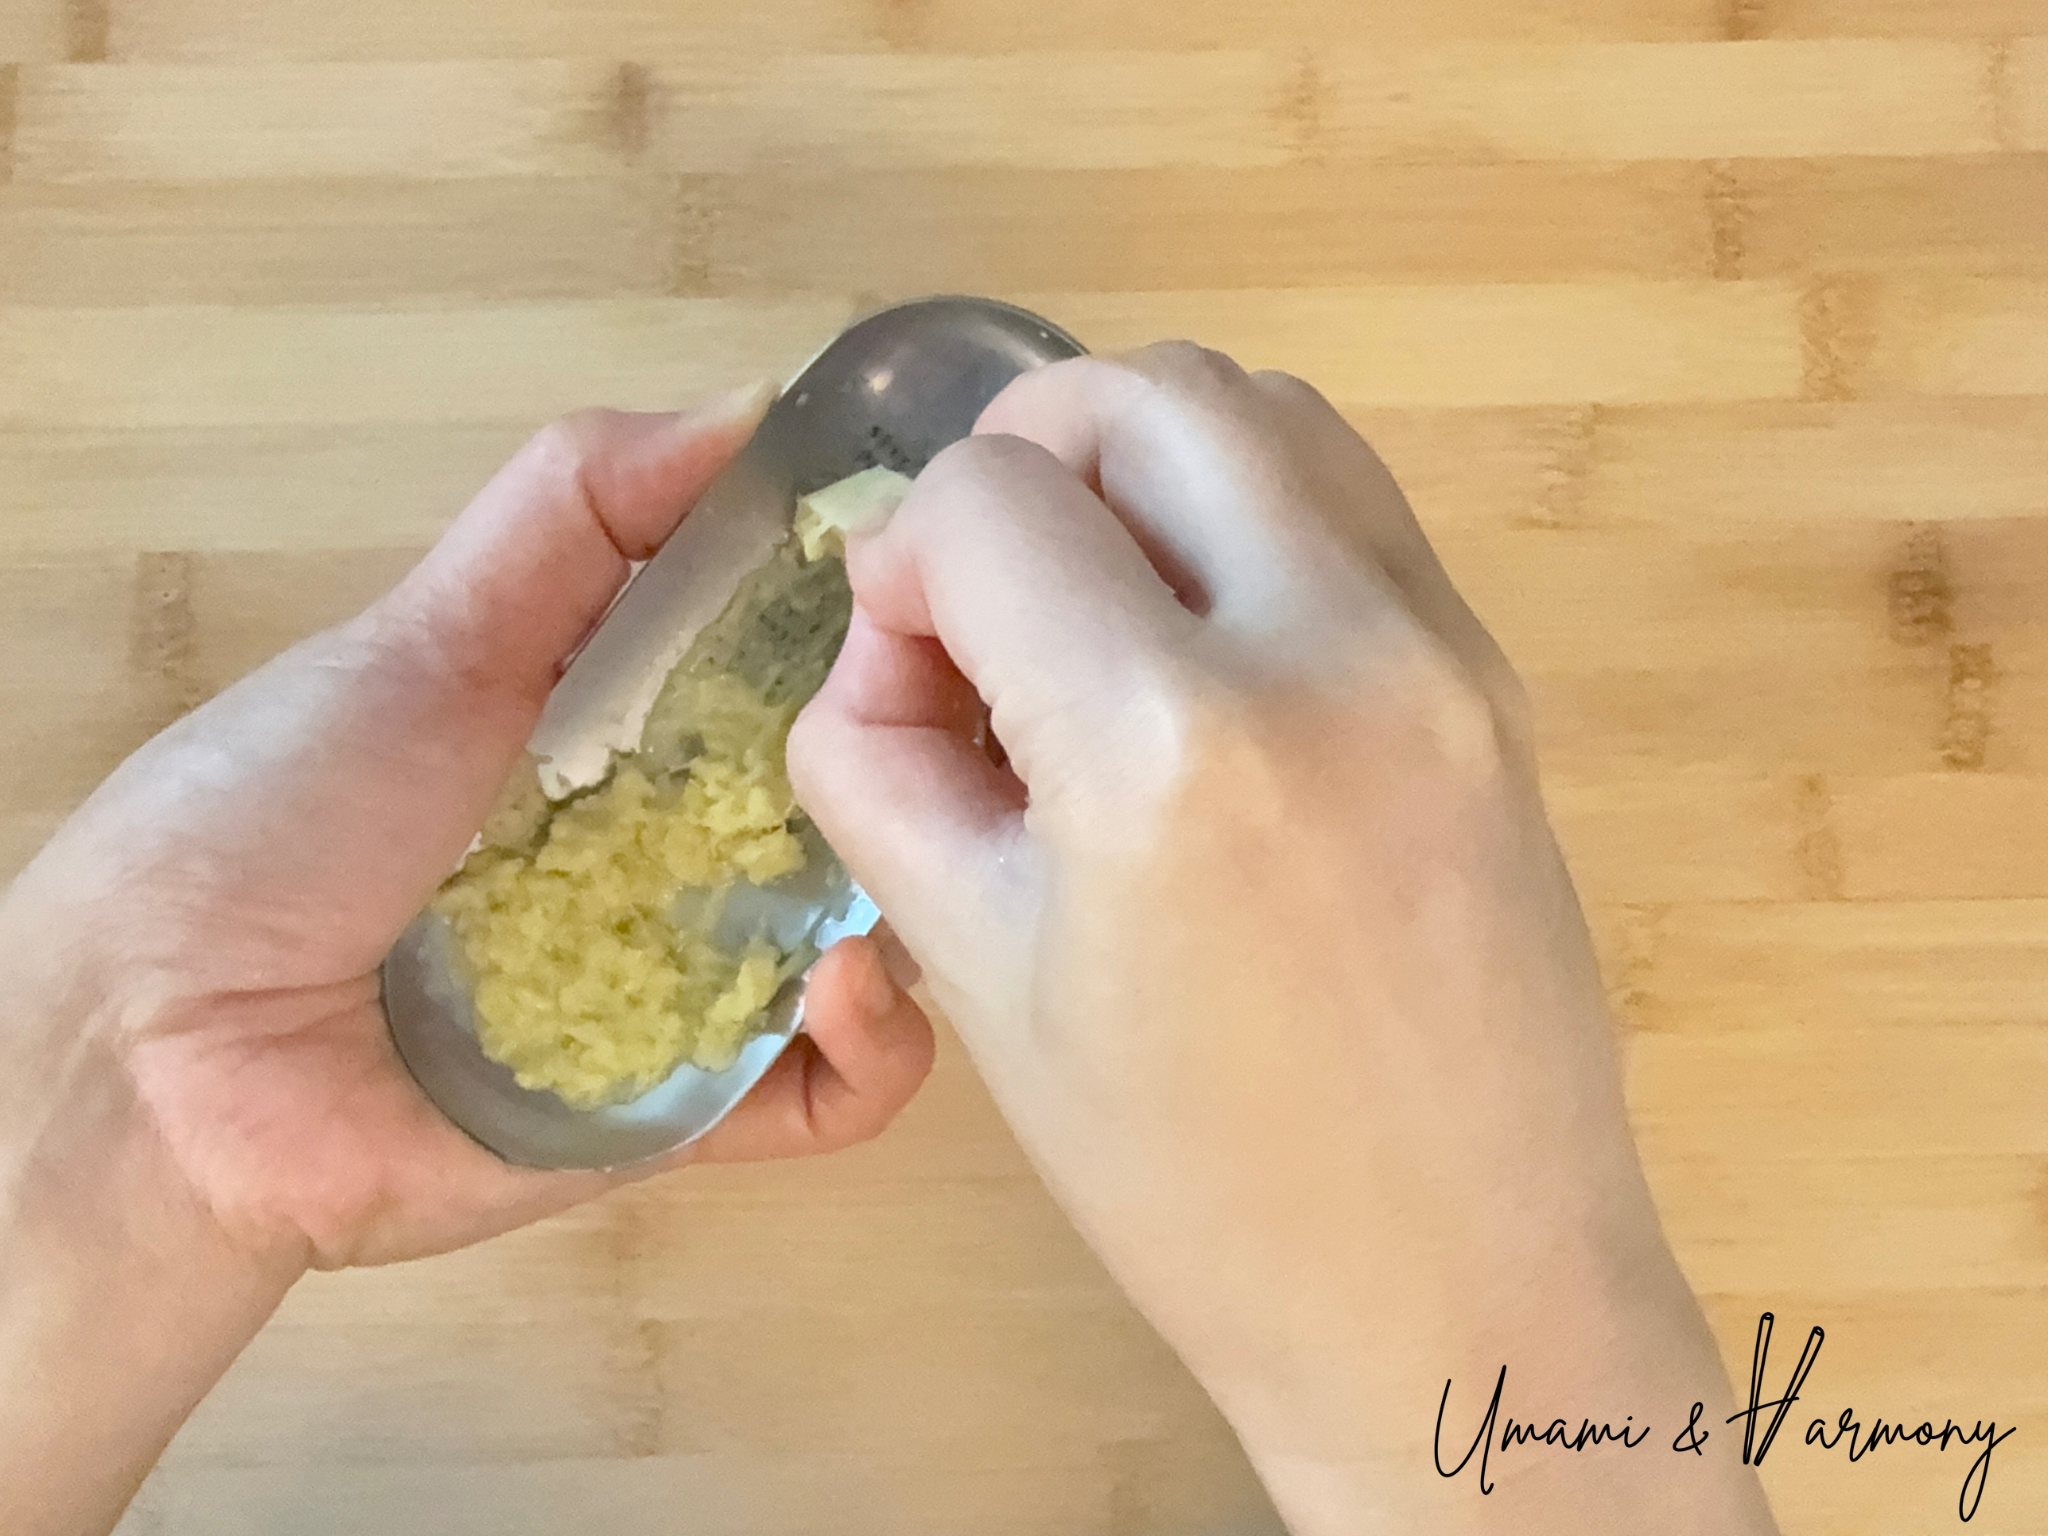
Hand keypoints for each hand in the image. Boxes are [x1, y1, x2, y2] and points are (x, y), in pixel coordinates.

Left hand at [0, 393, 932, 1535]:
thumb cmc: (278, 816)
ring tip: (903, 867)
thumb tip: (756, 403)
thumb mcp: (431, 631)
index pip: (804, 672)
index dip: (883, 632)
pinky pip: (830, 1097)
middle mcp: (681, 853)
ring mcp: (697, 986)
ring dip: (921, 904)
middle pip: (860, 807)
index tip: (948, 592)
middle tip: (966, 733)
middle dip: (933, 767)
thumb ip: (577, 510)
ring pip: (875, 948)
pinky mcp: (695, 1115)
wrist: (164, 1052)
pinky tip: (845, 986)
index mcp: (630, 733)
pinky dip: (873, 1049)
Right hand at [791, 346, 1775, 1535]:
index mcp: (1169, 742)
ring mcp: (1442, 647)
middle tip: (984, 590)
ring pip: (1269, 414)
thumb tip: (884, 638)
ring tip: (1094, 607)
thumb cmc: (1190, 1179)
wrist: (1459, 1289)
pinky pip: (1352, 506)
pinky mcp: (1496, 678)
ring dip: (1144, 464)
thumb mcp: (976, 975)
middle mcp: (1329, 643)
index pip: (986, 504)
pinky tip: (1199, 645)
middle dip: (1024, 454)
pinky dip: (1248, 513)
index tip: (902, 668)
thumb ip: (880, 764)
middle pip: (1145, 393)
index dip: (902, 565)